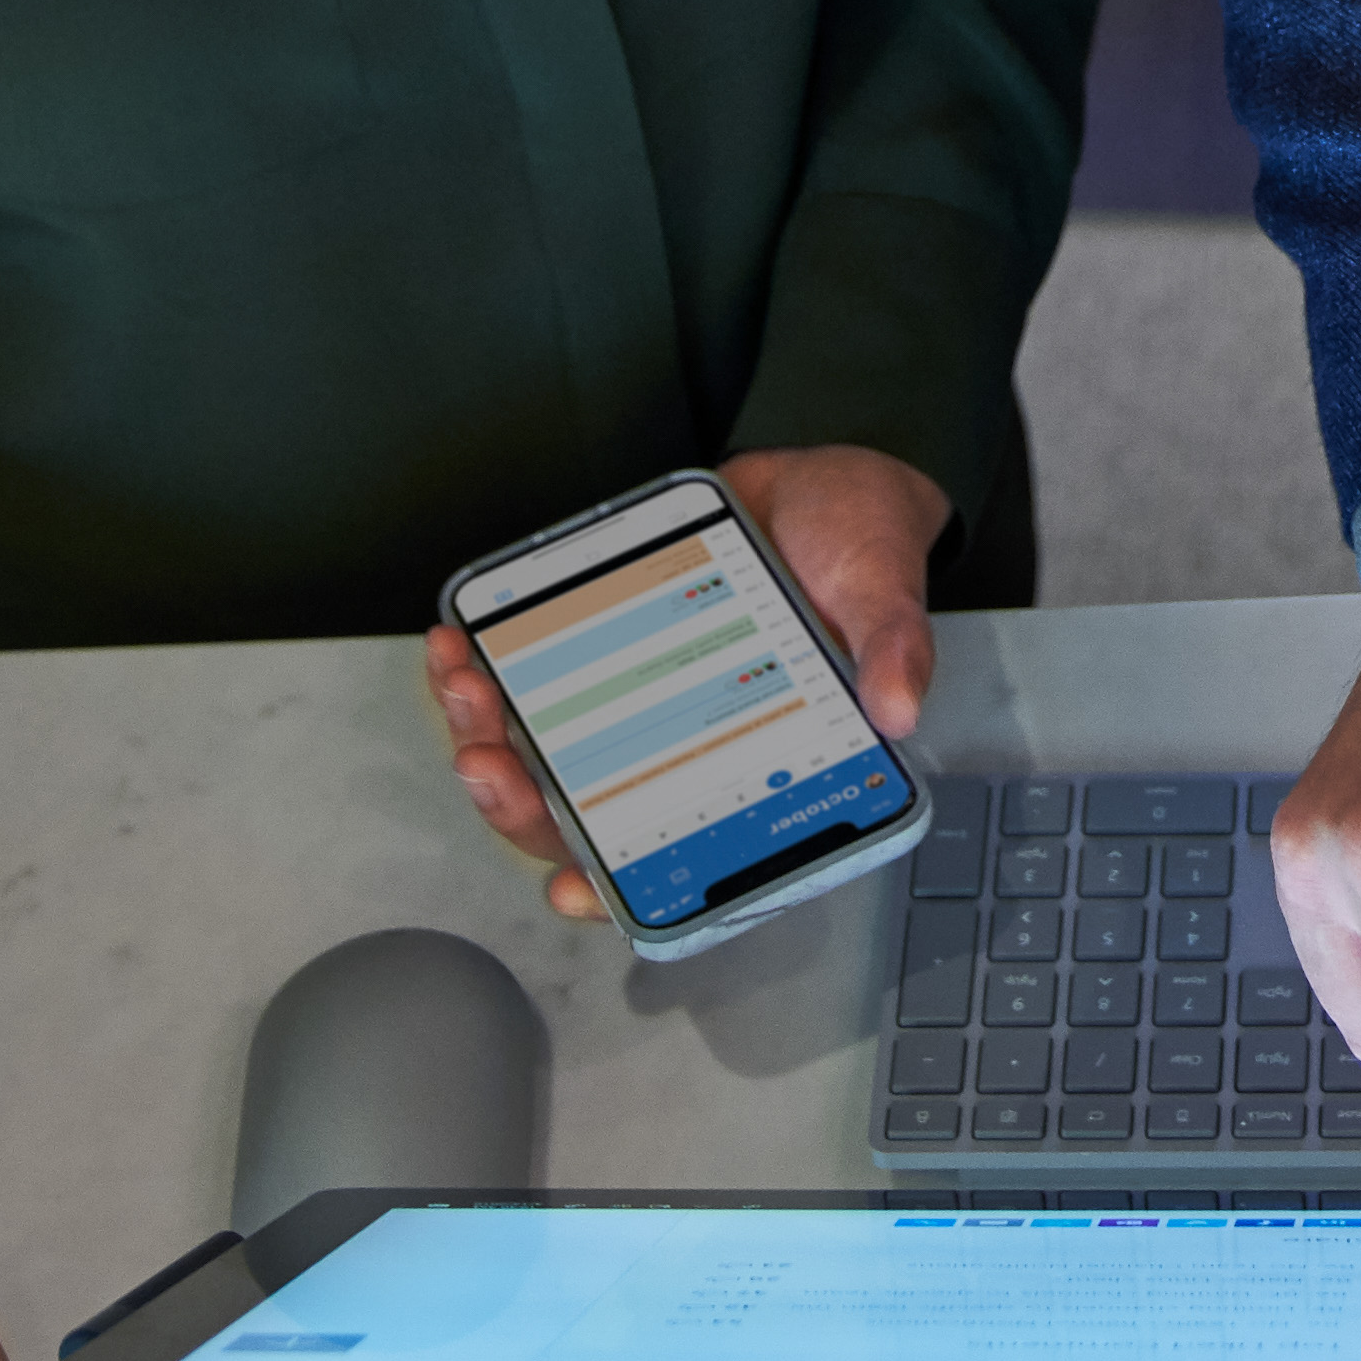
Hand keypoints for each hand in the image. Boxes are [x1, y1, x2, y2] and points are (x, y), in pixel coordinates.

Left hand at [421, 445, 950, 923]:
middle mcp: (692, 752)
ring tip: (461, 687)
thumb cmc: (860, 547)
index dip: (624, 886)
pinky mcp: (609, 652)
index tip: (570, 883)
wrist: (819, 474)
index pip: (689, 853)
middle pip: (592, 818)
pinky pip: (538, 682)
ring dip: (490, 738)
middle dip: (524, 805)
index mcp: (761, 766)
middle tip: (486, 760)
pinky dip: (491, 673)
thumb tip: (898, 707)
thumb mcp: (885, 588)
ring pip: (549, 759)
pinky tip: (461, 644)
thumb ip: (894, 645)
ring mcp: (641, 706)